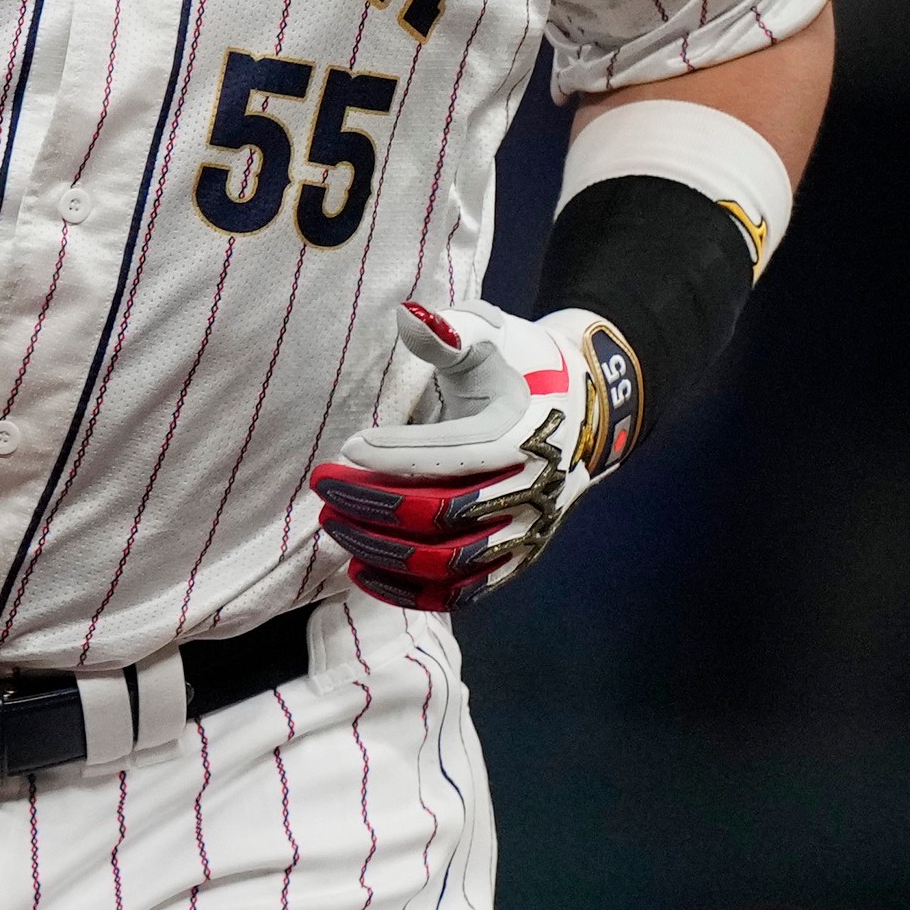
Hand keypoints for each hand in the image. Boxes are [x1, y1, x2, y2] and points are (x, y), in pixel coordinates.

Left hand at [307, 297, 642, 610]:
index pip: (451, 456)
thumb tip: (408, 316)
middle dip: (373, 504)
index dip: (394, 457)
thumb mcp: (492, 337)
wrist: (586, 407)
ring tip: (334, 525)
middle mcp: (530, 491)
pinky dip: (410, 592)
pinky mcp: (515, 560)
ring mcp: (525, 532)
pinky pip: (461, 592)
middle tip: (324, 485)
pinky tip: (361, 571)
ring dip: (383, 550)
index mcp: (523, 436)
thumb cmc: (522, 366)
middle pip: (442, 515)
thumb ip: (450, 332)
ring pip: (447, 562)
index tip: (346, 448)